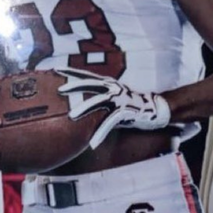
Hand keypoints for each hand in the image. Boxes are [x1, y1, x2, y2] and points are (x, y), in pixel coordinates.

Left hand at [54, 67, 171, 149]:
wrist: (155, 109)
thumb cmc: (131, 106)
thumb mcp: (113, 100)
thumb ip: (99, 101)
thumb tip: (81, 110)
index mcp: (109, 83)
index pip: (87, 75)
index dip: (72, 72)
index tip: (57, 69)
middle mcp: (113, 88)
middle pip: (91, 84)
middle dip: (75, 86)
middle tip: (60, 89)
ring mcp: (120, 98)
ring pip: (99, 101)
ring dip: (84, 108)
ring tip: (71, 116)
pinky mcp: (126, 110)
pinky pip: (110, 122)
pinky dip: (101, 133)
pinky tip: (93, 143)